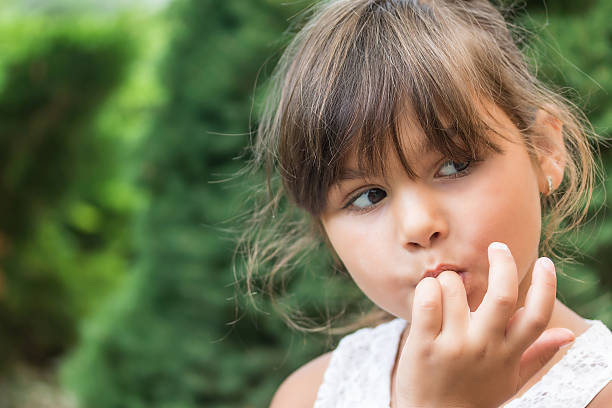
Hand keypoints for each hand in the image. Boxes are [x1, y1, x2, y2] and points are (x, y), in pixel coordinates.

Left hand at [394, 242, 574, 407]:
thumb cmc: (473, 395)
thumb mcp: (509, 379)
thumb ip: (536, 354)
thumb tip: (569, 335)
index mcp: (507, 354)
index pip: (537, 316)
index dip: (547, 286)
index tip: (546, 263)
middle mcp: (484, 348)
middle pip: (502, 295)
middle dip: (503, 263)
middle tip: (497, 247)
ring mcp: (453, 346)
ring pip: (455, 288)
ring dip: (450, 279)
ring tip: (446, 290)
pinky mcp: (423, 345)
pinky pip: (427, 300)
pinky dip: (427, 287)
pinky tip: (428, 292)